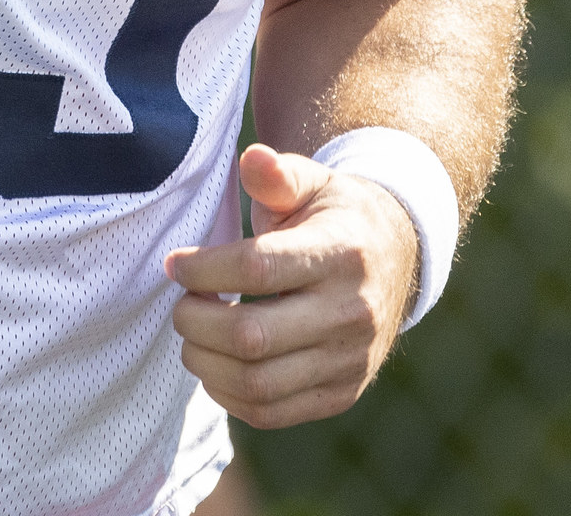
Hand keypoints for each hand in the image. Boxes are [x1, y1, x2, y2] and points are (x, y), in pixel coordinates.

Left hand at [164, 143, 419, 429]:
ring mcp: (350, 360)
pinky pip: (272, 412)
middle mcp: (352, 313)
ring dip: (205, 363)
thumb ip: (277, 174)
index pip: (257, 270)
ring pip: (258, 383)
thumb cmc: (333, 216)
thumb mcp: (313, 183)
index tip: (174, 263)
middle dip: (196, 322)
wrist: (395, 259)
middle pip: (252, 336)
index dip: (203, 270)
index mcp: (342, 254)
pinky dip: (229, 395)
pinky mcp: (342, 394)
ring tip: (192, 334)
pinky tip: (215, 363)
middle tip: (182, 304)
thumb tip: (252, 158)